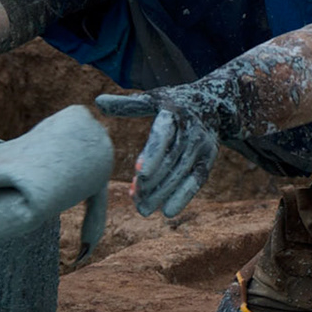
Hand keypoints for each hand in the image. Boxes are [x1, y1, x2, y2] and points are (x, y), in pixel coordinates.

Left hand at [95, 91, 219, 217]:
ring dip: (162, 193)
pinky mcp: (208, 159)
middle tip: (135, 200)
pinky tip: (166, 212)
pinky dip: (182, 197)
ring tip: (143, 209)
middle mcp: (191, 129)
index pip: (163, 134)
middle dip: (153, 181)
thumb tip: (98, 102)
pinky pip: (195, 181)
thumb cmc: (172, 103)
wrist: (213, 105)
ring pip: (180, 173)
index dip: (152, 154)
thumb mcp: (153, 99)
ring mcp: (201, 145)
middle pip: (170, 159)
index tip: (139, 172)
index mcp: (173, 112)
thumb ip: (127, 104)